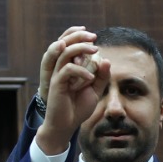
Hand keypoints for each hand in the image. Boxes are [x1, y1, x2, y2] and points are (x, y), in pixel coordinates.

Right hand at [34, 27, 108, 154]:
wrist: (66, 125)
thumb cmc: (79, 108)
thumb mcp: (95, 91)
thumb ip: (101, 76)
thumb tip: (106, 59)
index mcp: (68, 67)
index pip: (69, 45)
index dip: (78, 36)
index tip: (93, 36)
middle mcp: (61, 68)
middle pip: (65, 43)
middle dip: (79, 36)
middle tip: (93, 37)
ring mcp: (57, 75)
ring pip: (65, 53)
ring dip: (80, 48)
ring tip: (94, 50)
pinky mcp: (56, 83)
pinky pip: (67, 69)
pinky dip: (80, 70)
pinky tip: (90, 78)